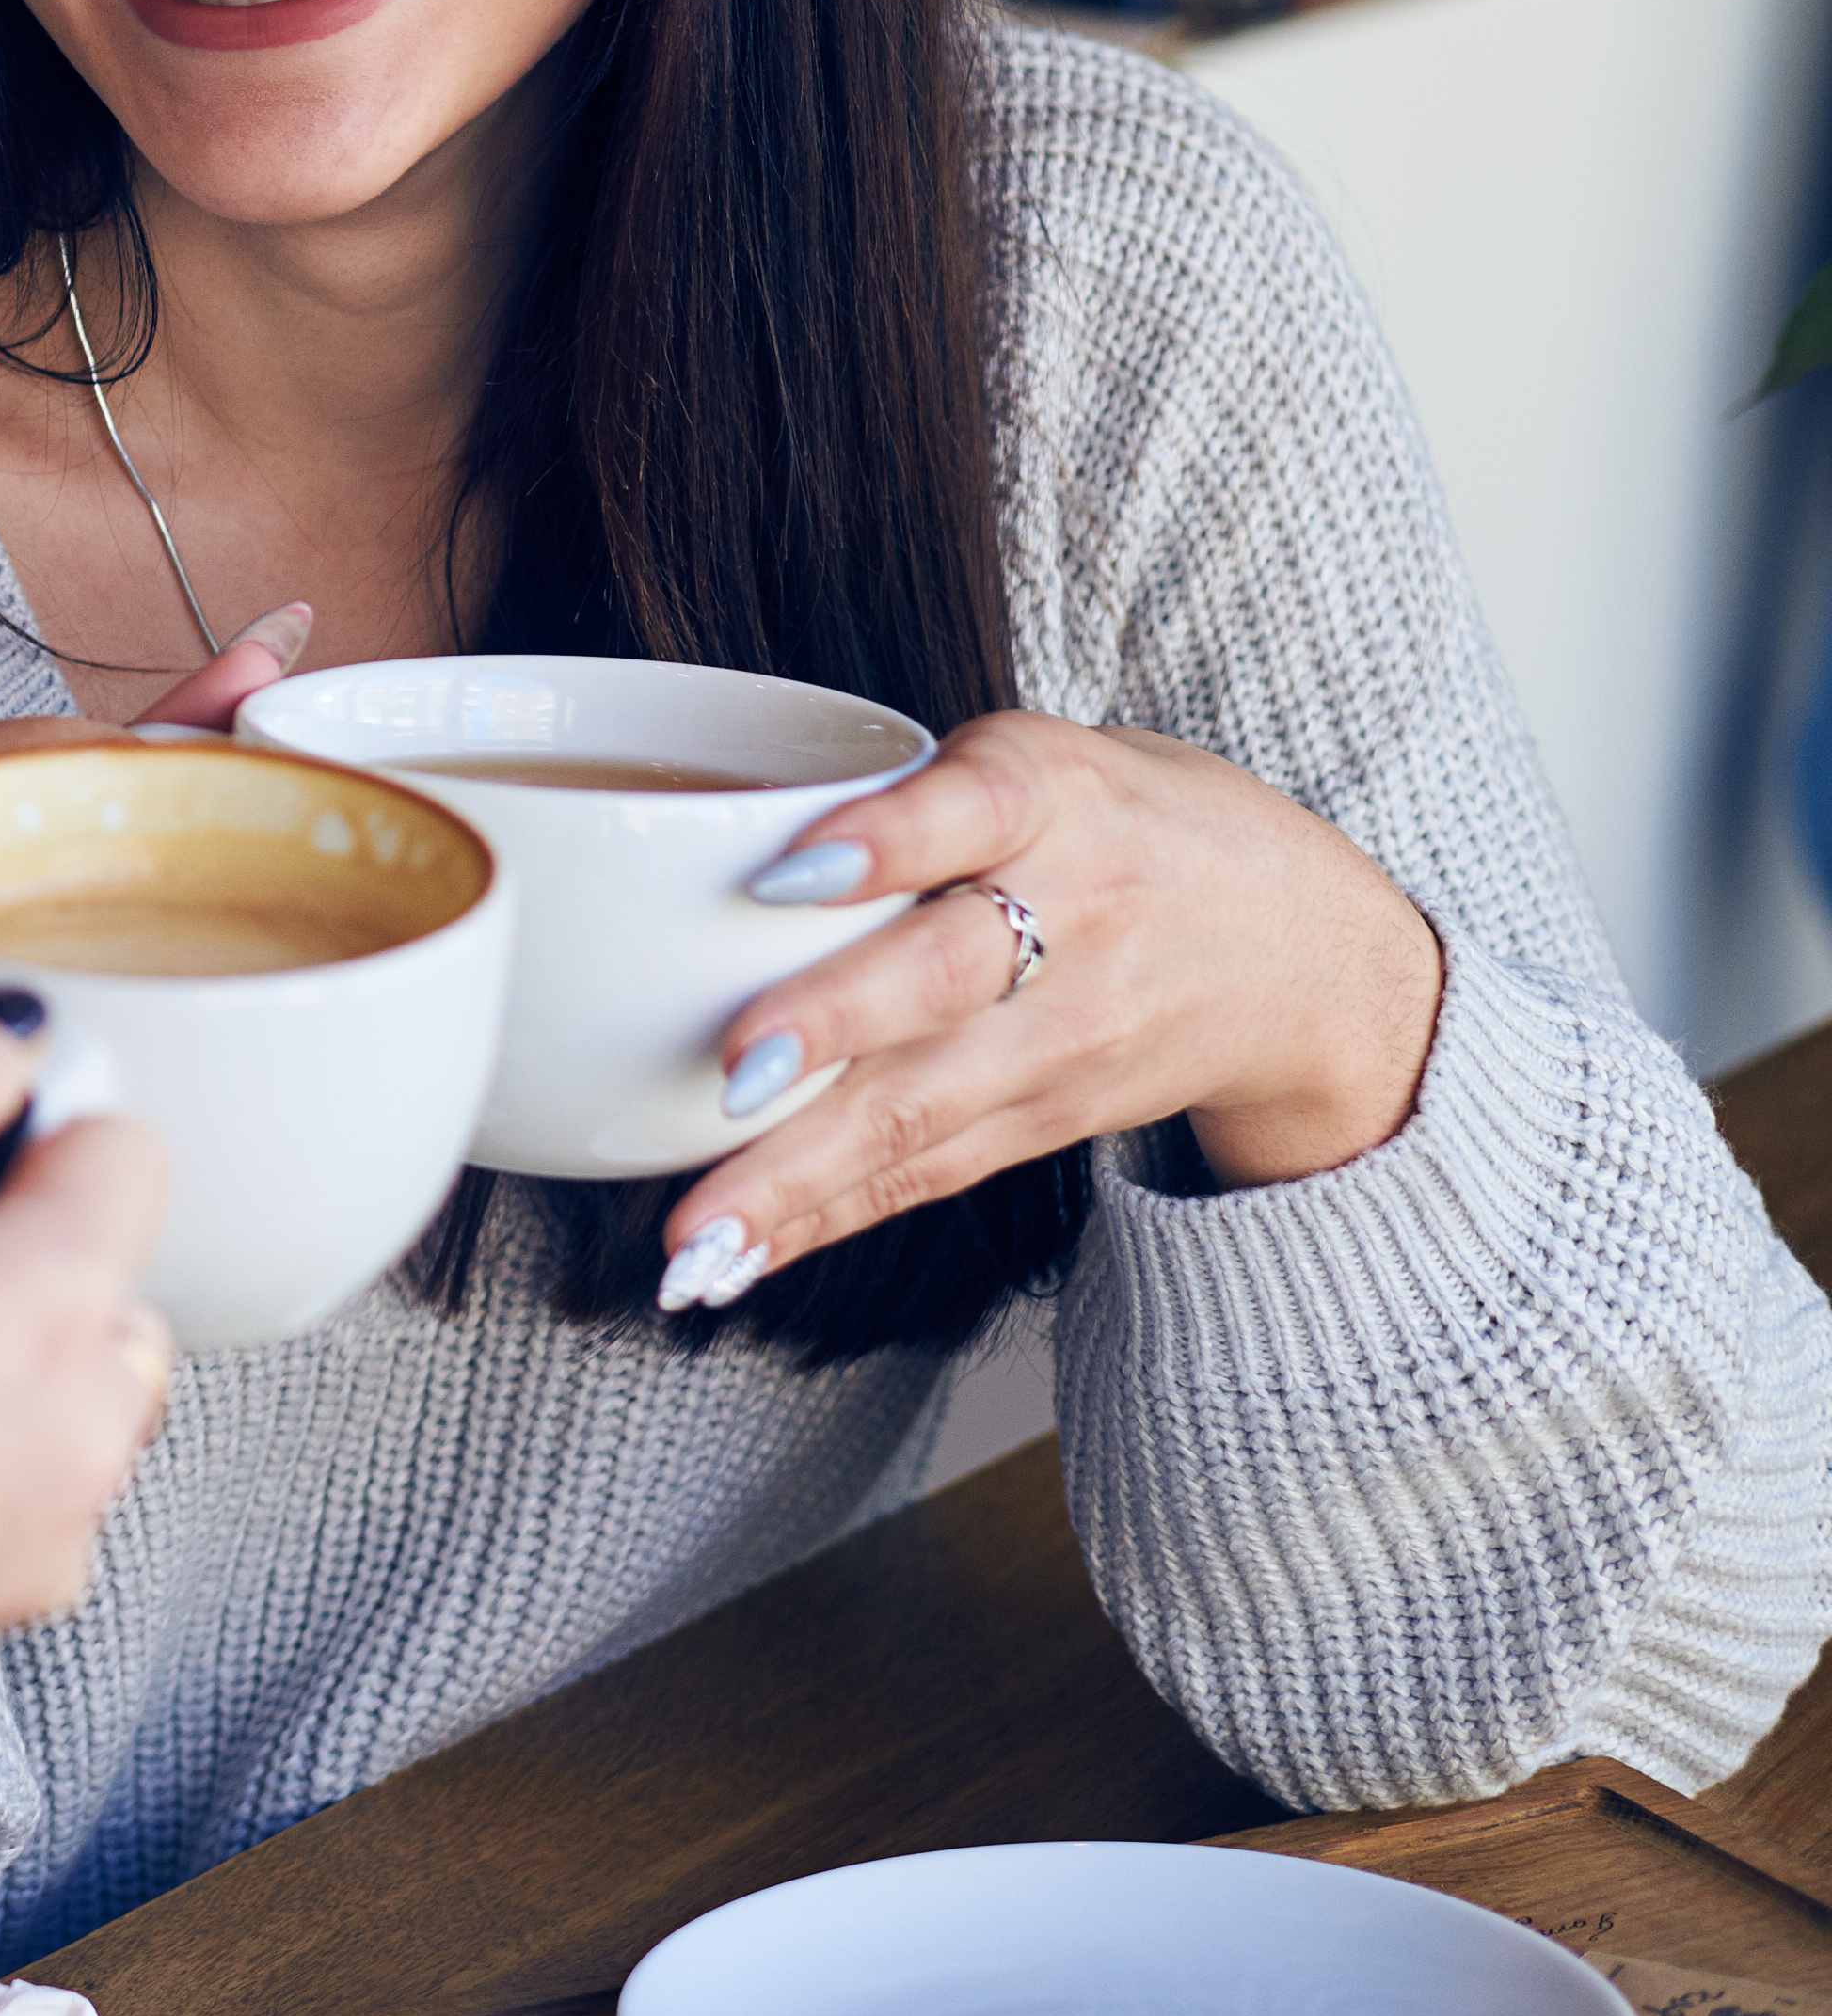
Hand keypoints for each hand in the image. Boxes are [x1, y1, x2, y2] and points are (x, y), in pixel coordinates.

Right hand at [0, 1010, 173, 1831]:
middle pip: (106, 1279)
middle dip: (9, 1260)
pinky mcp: (3, 1607)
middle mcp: (91, 1424)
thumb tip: (22, 1044)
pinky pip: (22, 1491)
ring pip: (70, 1391)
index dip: (16, 1138)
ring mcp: (56, 1530)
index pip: (129, 1150)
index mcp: (50, 1296)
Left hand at [661, 712, 1445, 1307]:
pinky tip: (735, 1259)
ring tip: (697, 1234)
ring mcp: (1065, 1037)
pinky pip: (925, 1170)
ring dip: (797, 1173)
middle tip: (726, 1073)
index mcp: (1054, 796)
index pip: (972, 807)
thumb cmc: (1135, 827)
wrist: (1317, 958)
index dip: (882, 839)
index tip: (782, 873)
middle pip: (943, 975)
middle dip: (831, 1028)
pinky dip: (821, 1217)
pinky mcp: (1050, 1120)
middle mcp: (1070, 919)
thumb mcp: (1054, 756)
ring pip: (921, 1105)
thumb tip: (712, 832)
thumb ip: (912, 783)